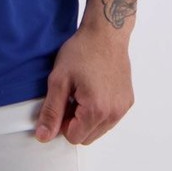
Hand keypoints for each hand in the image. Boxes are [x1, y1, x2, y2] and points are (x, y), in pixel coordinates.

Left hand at [34, 23, 133, 145]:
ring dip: (87, 118)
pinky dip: (100, 111)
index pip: (73, 137)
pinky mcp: (128, 101)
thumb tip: (43, 136)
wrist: (105, 33)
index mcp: (96, 110)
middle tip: (70, 95)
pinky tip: (94, 89)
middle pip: (87, 137)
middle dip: (75, 122)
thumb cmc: (83, 51)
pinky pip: (110, 118)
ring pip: (99, 129)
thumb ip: (51, 111)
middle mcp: (113, 114)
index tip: (62, 101)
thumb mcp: (59, 79)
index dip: (62, 121)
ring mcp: (123, 108)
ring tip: (82, 90)